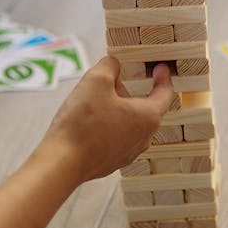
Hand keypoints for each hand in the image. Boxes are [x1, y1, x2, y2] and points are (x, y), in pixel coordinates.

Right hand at [36, 57, 174, 182]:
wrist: (62, 163)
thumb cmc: (82, 124)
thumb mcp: (96, 81)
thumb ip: (110, 66)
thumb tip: (113, 65)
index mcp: (148, 117)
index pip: (165, 94)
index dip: (163, 77)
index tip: (160, 68)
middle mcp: (143, 138)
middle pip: (143, 107)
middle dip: (128, 92)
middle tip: (110, 83)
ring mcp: (128, 152)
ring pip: (129, 123)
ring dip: (117, 109)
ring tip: (95, 102)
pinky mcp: (112, 161)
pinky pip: (116, 137)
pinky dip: (108, 126)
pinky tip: (89, 122)